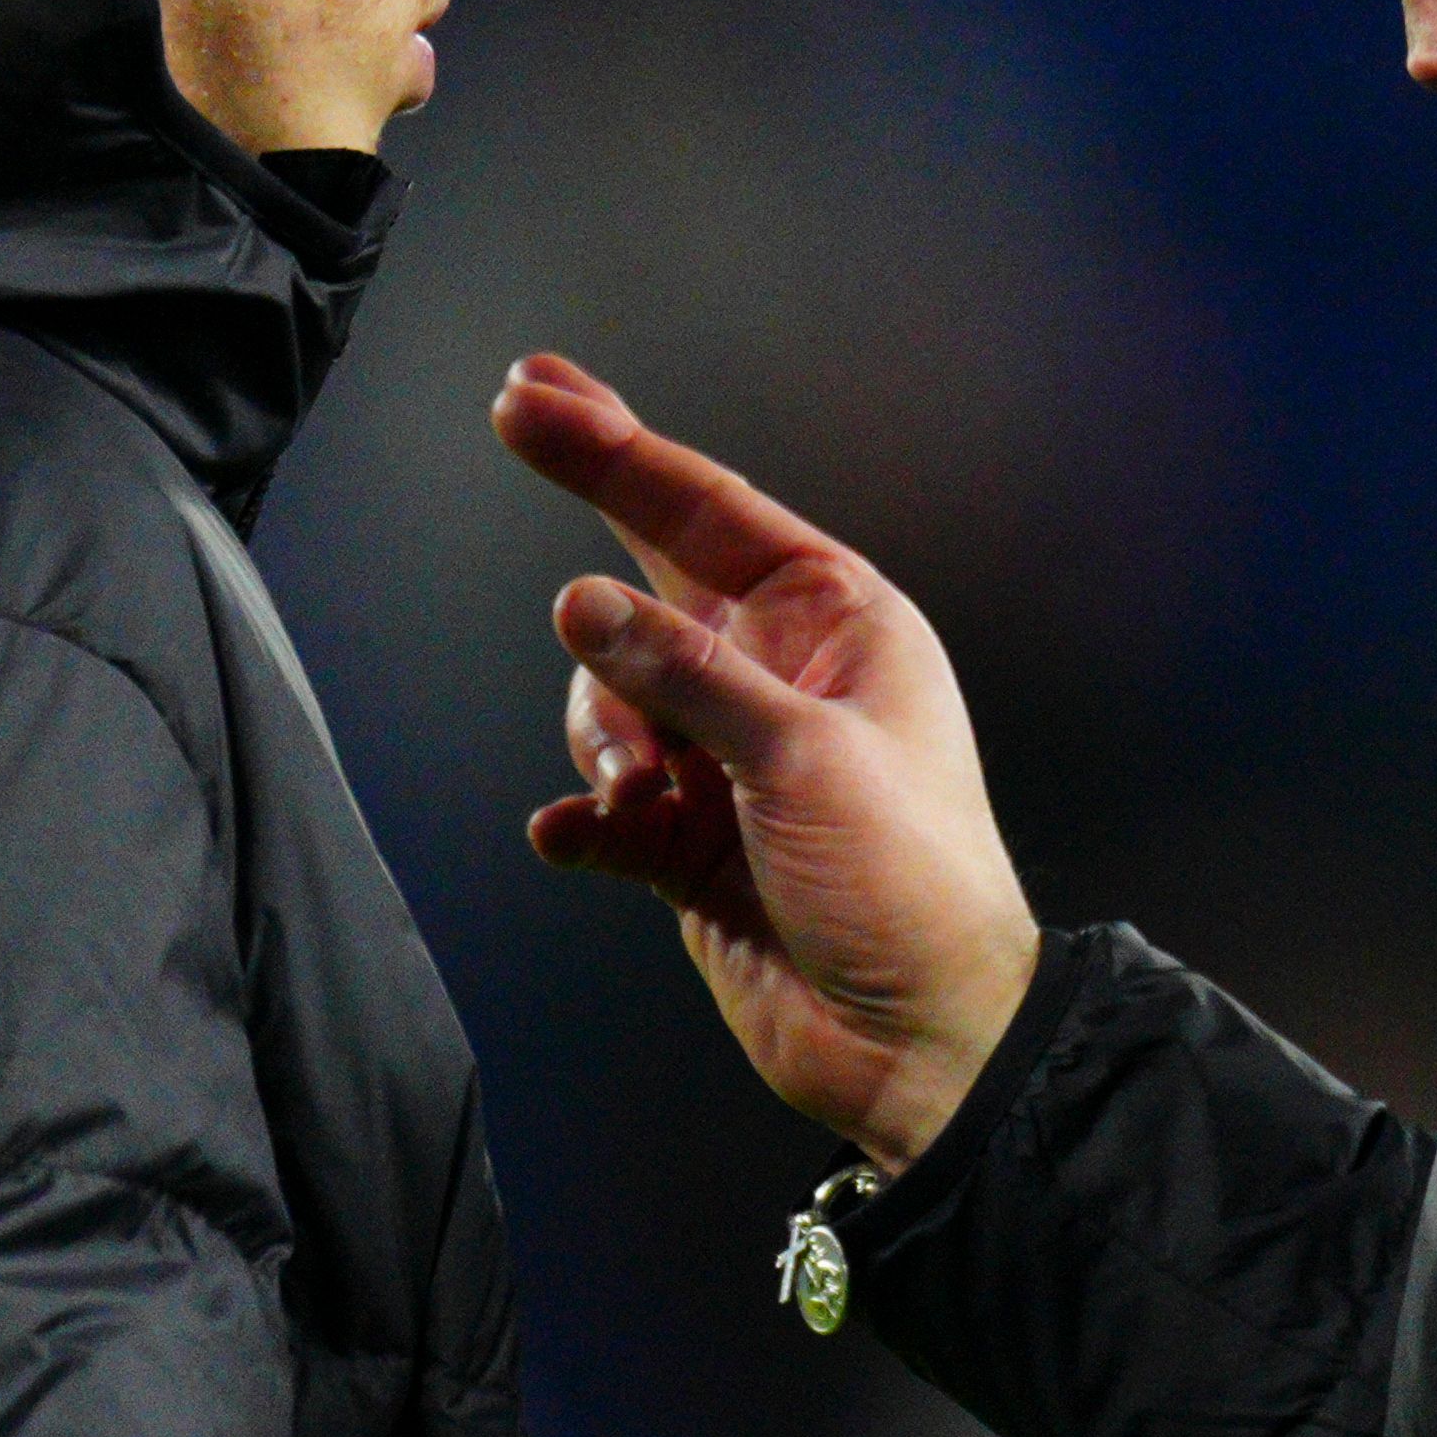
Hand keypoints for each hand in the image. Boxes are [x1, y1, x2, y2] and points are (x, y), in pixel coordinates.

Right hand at [489, 355, 1042, 1171]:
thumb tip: (578, 602)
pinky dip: (588, 817)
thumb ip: (683, 673)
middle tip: (514, 417)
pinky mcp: (690, 842)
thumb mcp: (801, 755)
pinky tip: (583, 837)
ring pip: (611, 700)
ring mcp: (729, 760)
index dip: (618, 448)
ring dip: (606, 739)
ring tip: (648, 798)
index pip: (708, 512)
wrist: (921, 1041)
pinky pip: (605, 803)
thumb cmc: (908, 883)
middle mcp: (780, 677)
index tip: (535, 395)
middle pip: (649, 580)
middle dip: (587, 514)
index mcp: (838, 625)